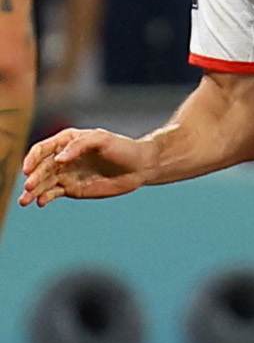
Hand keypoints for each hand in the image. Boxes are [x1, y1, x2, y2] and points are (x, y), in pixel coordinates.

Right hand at [19, 128, 153, 206]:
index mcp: (67, 141)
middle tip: (28, 186)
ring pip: (43, 183)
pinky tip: (41, 202)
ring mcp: (66, 174)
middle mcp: (63, 158)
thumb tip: (59, 159)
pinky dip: (45, 198)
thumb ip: (79, 146)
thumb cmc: (123, 148)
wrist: (140, 166)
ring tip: (25, 201)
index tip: (27, 169)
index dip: (32, 158)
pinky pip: (53, 193)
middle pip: (41, 168)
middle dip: (32, 178)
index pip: (43, 149)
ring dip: (32, 191)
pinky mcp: (72, 189)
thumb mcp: (102, 140)